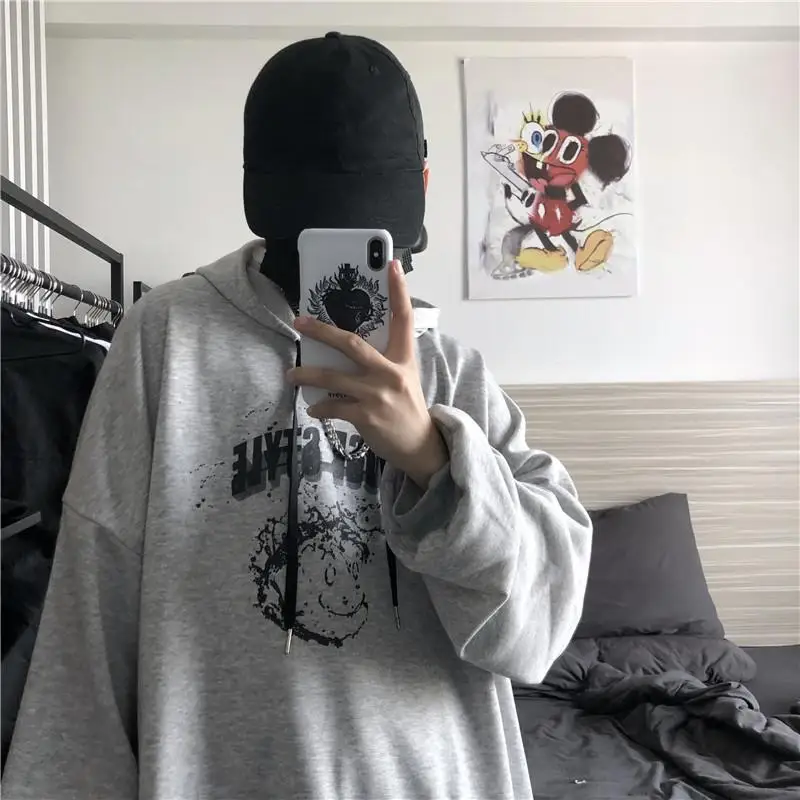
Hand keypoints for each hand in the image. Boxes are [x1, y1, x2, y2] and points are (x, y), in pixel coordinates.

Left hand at [287, 260, 447, 488]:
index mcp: (403, 357)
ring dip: (306, 375)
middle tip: (300, 322)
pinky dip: (319, 407)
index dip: (399, 290)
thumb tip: (349, 344)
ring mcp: (378, 394)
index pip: (404, 317)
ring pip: (333, 377)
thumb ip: (384, 358)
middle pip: (352, 343)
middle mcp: (390, 372)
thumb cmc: (406, 406)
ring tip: (291, 376)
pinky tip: (314, 408)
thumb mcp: (404, 375)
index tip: (392, 265)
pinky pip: (332, 406)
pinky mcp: (366, 415)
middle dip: (322, 331)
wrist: (419, 444)